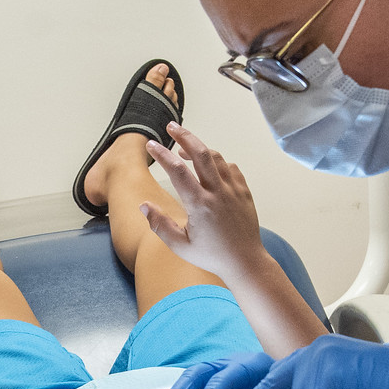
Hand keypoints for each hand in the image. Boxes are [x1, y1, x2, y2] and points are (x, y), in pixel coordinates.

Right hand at [141, 124, 266, 278]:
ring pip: (216, 158)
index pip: (177, 171)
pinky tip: (209, 168)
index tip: (151, 144)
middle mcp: (218, 193)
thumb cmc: (211, 256)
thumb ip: (159, 225)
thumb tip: (143, 206)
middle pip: (200, 153)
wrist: (245, 262)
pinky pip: (231, 168)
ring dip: (200, 149)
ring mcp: (234, 190)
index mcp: (200, 205)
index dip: (162, 155)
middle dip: (184, 136)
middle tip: (171, 127)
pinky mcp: (244, 192)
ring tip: (184, 150)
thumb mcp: (180, 246)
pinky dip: (218, 162)